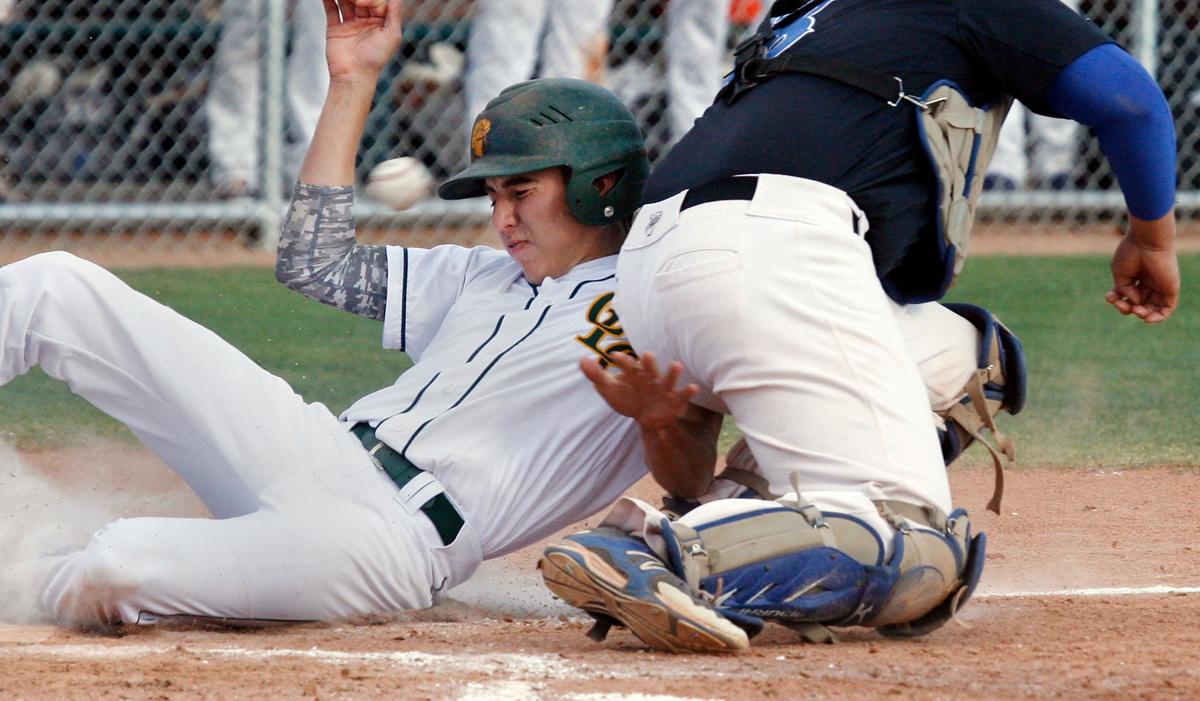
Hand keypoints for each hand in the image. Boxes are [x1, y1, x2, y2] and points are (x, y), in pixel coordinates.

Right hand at [322, 0, 403, 81]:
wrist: (354, 75)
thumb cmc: (376, 58)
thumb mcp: (392, 36)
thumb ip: (395, 14)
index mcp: (381, 22)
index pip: (376, 1)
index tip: (362, 3)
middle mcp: (366, 22)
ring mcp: (350, 24)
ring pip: (346, 2)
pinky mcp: (335, 29)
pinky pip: (331, 10)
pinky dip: (328, 0)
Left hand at [579, 351, 698, 429]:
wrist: (647, 417)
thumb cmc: (628, 398)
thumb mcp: (610, 389)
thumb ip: (597, 375)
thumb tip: (581, 359)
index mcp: (635, 373)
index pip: (627, 366)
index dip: (622, 362)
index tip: (614, 356)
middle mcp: (651, 378)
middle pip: (649, 368)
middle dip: (648, 362)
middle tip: (646, 354)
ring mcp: (664, 388)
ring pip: (669, 378)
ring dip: (673, 372)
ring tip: (676, 365)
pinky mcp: (675, 400)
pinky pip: (683, 395)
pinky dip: (688, 391)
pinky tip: (694, 388)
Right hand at [1105, 213, 1179, 322]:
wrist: (1147, 240)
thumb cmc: (1131, 253)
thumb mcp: (1120, 274)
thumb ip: (1124, 290)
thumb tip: (1135, 303)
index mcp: (1137, 277)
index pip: (1127, 295)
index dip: (1117, 301)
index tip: (1109, 297)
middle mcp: (1150, 283)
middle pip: (1139, 304)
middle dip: (1127, 309)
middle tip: (1121, 305)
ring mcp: (1161, 286)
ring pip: (1153, 308)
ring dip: (1142, 314)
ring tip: (1135, 310)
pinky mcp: (1171, 289)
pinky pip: (1167, 309)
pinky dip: (1158, 317)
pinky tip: (1146, 318)